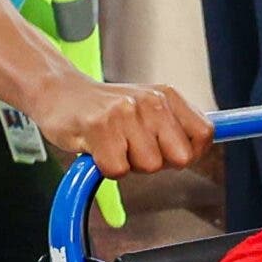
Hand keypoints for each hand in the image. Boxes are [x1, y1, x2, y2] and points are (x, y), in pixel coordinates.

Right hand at [28, 76, 213, 178]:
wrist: (58, 92)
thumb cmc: (104, 108)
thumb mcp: (147, 108)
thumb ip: (175, 127)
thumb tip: (200, 150)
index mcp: (167, 96)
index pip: (204, 135)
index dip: (190, 153)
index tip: (168, 152)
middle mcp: (152, 101)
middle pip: (180, 158)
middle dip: (158, 163)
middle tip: (133, 148)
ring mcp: (126, 112)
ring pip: (149, 166)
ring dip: (129, 164)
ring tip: (112, 143)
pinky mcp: (100, 126)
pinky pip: (118, 170)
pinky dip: (106, 167)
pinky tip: (97, 147)